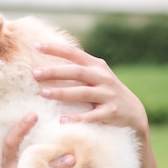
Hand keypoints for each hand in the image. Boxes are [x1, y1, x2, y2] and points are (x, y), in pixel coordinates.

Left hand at [33, 43, 148, 134]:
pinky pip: (92, 115)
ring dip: (62, 93)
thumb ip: (77, 69)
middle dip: (54, 72)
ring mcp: (108, 94)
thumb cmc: (105, 92)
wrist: (132, 112)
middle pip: (76, 72)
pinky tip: (62, 120)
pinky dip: (77, 118)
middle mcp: (102, 77)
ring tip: (43, 93)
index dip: (55, 48)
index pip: (73, 53)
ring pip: (82, 92)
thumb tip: (46, 65)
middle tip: (34, 74)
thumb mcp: (95, 76)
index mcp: (95, 65)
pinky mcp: (111, 112)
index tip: (35, 46)